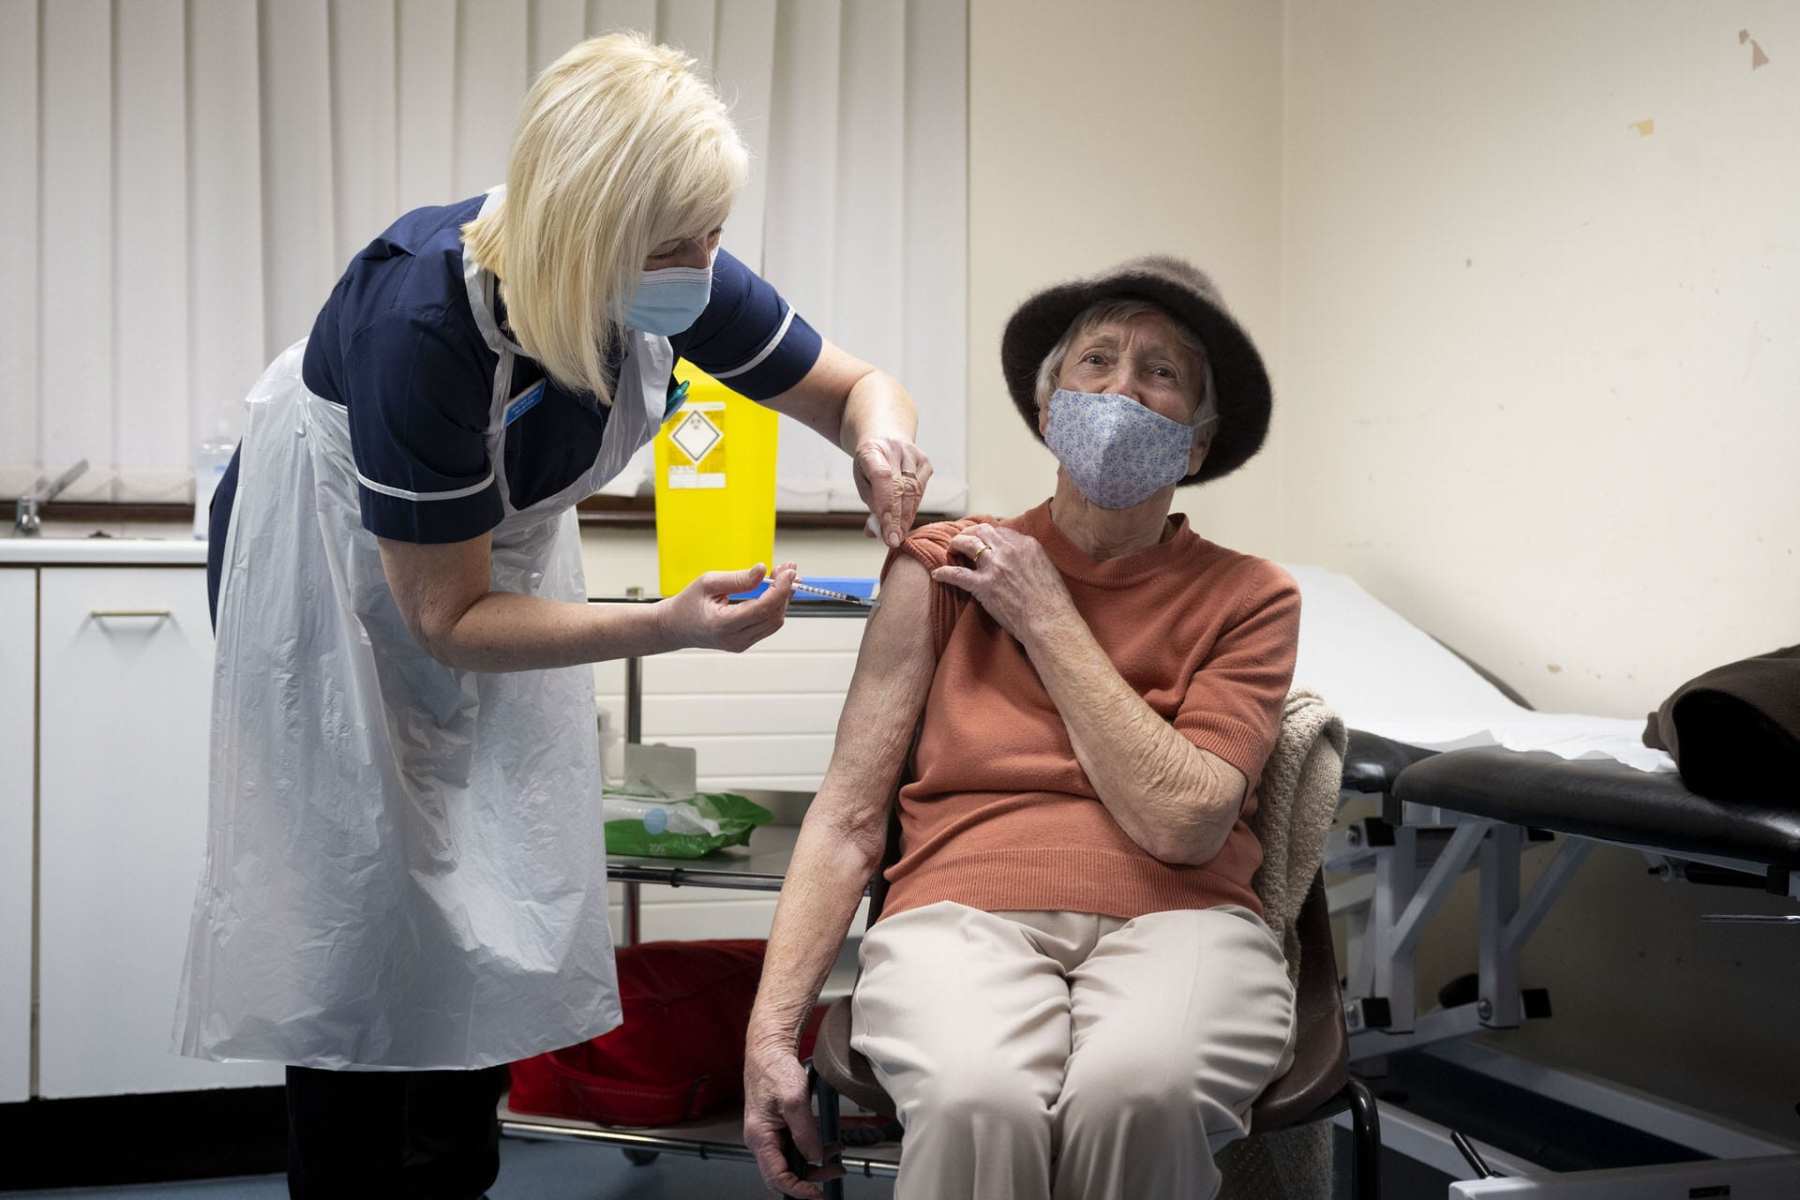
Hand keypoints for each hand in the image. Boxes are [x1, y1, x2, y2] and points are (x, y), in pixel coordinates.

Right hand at [655, 562, 796, 651]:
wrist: (675, 626)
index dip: (780, 589)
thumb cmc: (687, 603)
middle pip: (773, 616)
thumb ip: (737, 579)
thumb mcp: (708, 583)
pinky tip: (774, 589)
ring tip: (782, 576)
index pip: (762, 608)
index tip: (789, 572)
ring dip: (782, 598)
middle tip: (787, 568)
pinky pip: (767, 625)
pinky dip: (774, 606)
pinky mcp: (745, 642)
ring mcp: (741, 643)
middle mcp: (735, 639)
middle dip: (784, 591)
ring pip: (774, 622)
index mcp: (723, 625)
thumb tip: (762, 570)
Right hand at [744, 1044, 842, 1197]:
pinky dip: (814, 1147)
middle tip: (834, 1174)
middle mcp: (762, 1139)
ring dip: (815, 1162)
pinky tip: (830, 1144)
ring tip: (837, 1159)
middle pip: (785, 1172)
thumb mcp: (794, 1099)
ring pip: (793, 1160)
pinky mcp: (779, 1125)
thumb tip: (814, 1157)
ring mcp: (770, 1133)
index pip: (777, 1176)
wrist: (770, 1050)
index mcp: (760, 1137)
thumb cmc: (774, 1069)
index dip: (798, 1189)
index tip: (818, 1193)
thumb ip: (805, 1131)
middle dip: (811, 1177)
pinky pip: (796, 1145)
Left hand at [853, 436, 932, 548]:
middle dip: (897, 519)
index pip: (881, 479)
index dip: (885, 508)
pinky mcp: (925, 461)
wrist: (884, 435)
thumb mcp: (862, 480)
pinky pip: (921, 490)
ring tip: (898, 534)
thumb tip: (876, 533)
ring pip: (913, 491)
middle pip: (900, 488)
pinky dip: (913, 508)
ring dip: (906, 517)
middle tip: (893, 541)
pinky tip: (906, 520)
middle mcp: (894, 448)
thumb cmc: (869, 464)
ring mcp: (913, 453)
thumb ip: (870, 503)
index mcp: (871, 450)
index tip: (887, 535)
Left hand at [931, 523, 1074, 644]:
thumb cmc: (1053, 601)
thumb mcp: (1047, 569)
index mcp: (1026, 545)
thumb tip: (1022, 561)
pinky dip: (945, 573)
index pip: (1001, 531)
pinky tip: (937, 574)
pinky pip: (956, 574)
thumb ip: (1031, 559)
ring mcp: (994, 566)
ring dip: (956, 544)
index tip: (984, 541)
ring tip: (951, 550)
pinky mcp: (983, 585)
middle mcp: (1008, 550)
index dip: (990, 535)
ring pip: (967, 544)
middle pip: (982, 531)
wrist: (1050, 620)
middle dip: (970, 533)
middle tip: (964, 541)